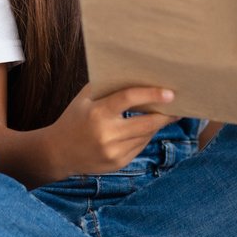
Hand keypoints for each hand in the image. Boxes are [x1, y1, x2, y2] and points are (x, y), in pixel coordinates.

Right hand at [43, 83, 179, 177]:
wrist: (57, 153)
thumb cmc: (74, 118)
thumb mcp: (85, 98)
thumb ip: (107, 85)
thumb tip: (135, 73)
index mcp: (98, 113)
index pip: (129, 99)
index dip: (152, 95)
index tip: (170, 93)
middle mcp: (106, 134)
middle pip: (146, 123)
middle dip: (165, 115)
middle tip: (178, 106)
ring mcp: (113, 152)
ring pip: (146, 136)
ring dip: (157, 125)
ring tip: (166, 114)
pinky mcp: (118, 164)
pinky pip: (140, 147)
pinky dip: (145, 136)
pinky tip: (147, 128)